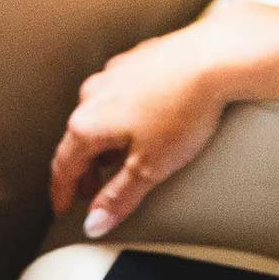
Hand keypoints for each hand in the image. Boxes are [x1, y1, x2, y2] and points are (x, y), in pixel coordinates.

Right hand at [50, 0, 278, 236]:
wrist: (215, 57)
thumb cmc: (183, 107)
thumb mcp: (149, 168)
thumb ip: (118, 198)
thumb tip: (96, 222)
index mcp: (87, 124)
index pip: (63, 167)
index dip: (63, 192)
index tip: (65, 206)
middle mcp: (93, 96)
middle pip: (79, 141)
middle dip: (86, 170)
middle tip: (96, 190)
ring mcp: (114, 74)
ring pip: (99, 115)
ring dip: (105, 140)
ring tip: (125, 156)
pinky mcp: (137, 60)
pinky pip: (121, 94)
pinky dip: (123, 114)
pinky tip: (146, 121)